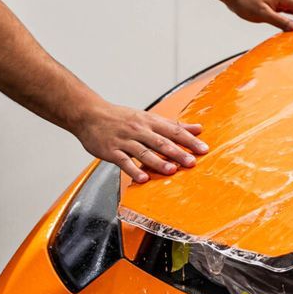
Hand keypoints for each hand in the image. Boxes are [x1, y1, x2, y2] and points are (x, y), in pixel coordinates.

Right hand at [74, 102, 210, 183]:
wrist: (89, 115)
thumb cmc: (121, 117)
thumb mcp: (148, 117)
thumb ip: (173, 125)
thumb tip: (198, 128)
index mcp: (149, 121)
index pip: (173, 130)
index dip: (189, 140)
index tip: (203, 149)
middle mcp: (138, 130)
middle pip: (161, 142)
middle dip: (177, 152)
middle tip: (192, 162)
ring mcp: (124, 140)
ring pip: (143, 152)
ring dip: (158, 162)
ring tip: (171, 170)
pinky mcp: (110, 151)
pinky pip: (123, 161)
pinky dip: (133, 170)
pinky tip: (143, 179)